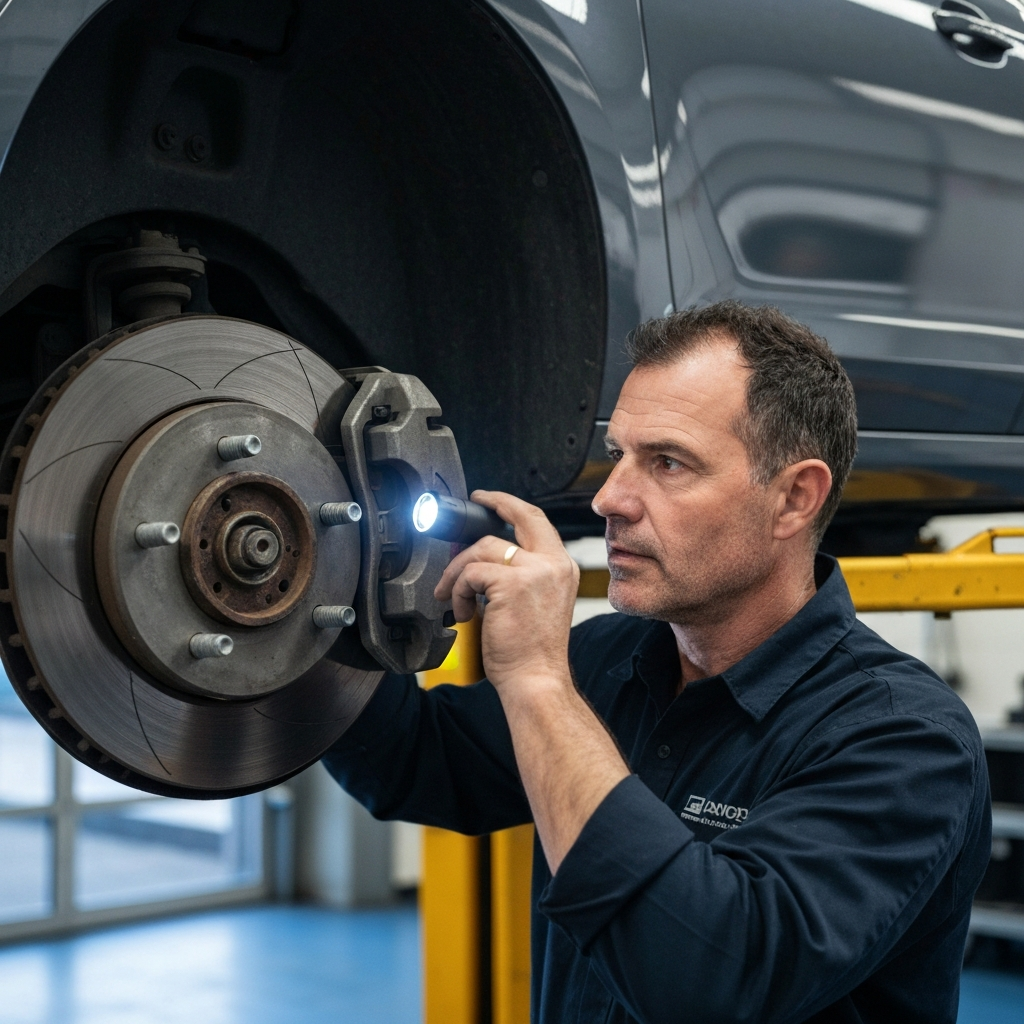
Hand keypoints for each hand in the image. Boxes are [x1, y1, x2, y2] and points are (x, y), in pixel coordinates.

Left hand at [433, 490, 579, 688]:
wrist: (536, 680)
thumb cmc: (532, 652)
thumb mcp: (535, 603)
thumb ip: (519, 576)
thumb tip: (482, 560)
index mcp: (562, 568)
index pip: (538, 523)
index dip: (511, 507)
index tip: (491, 501)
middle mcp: (554, 565)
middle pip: (520, 516)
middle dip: (492, 503)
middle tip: (472, 504)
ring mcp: (534, 572)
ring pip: (482, 548)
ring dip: (458, 571)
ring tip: (454, 597)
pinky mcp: (510, 584)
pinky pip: (471, 573)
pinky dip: (459, 591)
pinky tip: (464, 613)